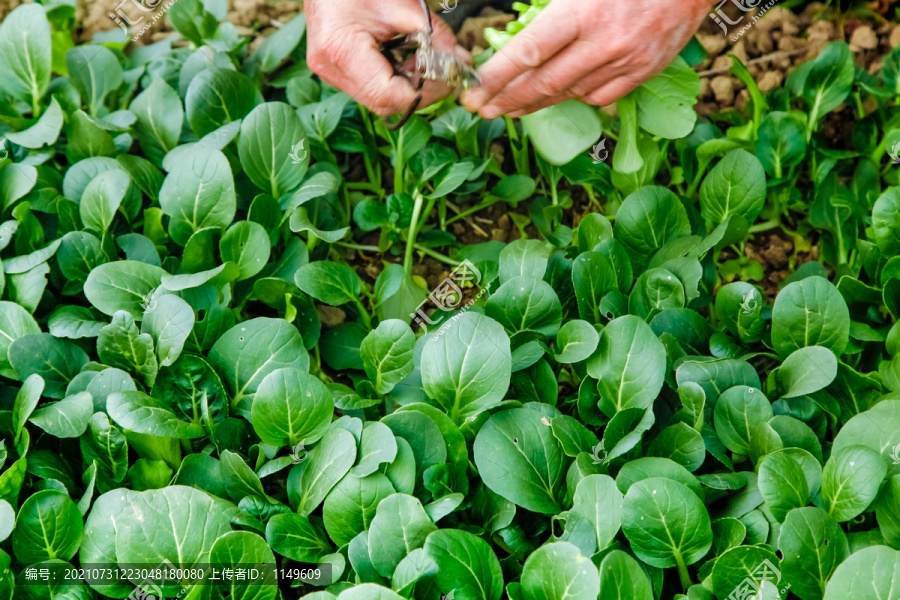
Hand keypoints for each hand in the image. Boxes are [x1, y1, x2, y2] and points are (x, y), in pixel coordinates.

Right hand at [306, 0, 469, 116]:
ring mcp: (331, 74)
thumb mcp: (404, 5)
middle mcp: (332, 69)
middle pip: (384, 103)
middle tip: (445, 72)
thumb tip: (462, 61)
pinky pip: (371, 90)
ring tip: (426, 63)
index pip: (388, 95)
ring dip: (409, 88)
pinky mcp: (336, 73)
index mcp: (342, 49)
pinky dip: (396, 81)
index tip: (448, 78)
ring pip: (379, 101)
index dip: (423, 93)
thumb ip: (434, 35)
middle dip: (420, 92)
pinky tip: (408, 63)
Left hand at [462, 0, 709, 117]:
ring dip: (534, 104)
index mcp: (582, 11)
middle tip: (482, 109)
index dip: (497, 76)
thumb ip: (551, 11)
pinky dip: (575, 98)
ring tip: (510, 109)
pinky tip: (556, 99)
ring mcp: (625, 61)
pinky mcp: (643, 72)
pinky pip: (599, 96)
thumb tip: (518, 40)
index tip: (475, 90)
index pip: (528, 52)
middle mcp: (602, 42)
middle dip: (507, 99)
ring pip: (568, 92)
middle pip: (543, 82)